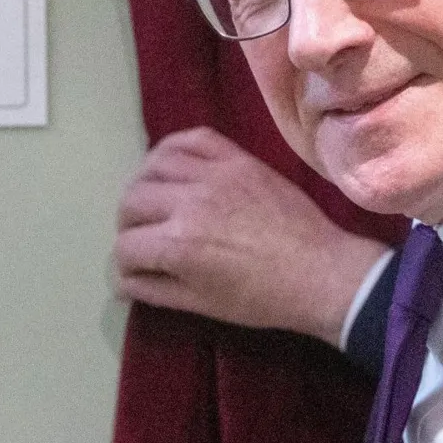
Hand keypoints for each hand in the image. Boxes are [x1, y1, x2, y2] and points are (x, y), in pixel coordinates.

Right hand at [115, 126, 389, 346]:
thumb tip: (122, 281)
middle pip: (131, 200)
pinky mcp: (237, 159)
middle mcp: (188, 202)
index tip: (135, 271)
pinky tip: (173, 166)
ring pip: (154, 164)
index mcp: (178, 244)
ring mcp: (214, 174)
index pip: (126, 245)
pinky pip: (193, 137)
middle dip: (129, 224)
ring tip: (155, 201)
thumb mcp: (202, 304)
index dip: (125, 263)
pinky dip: (173, 148)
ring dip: (144, 184)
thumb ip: (156, 290)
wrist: (320, 273)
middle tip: (143, 238)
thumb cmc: (262, 299)